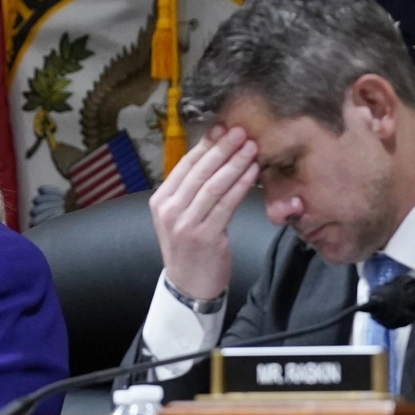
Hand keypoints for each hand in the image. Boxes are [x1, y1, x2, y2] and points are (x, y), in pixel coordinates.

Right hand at [149, 124, 258, 299]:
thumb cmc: (190, 249)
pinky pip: (226, 204)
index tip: (223, 128)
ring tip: (251, 147)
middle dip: (222, 148)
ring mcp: (185, 224)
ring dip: (235, 163)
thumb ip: (191, 192)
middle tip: (241, 132)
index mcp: (160, 201)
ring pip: (213, 185)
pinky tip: (253, 172)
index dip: (206, 145)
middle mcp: (169, 210)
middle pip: (199, 172)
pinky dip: (241, 185)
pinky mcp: (204, 236)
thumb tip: (214, 157)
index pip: (185, 166)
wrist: (189, 287)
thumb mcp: (181, 217)